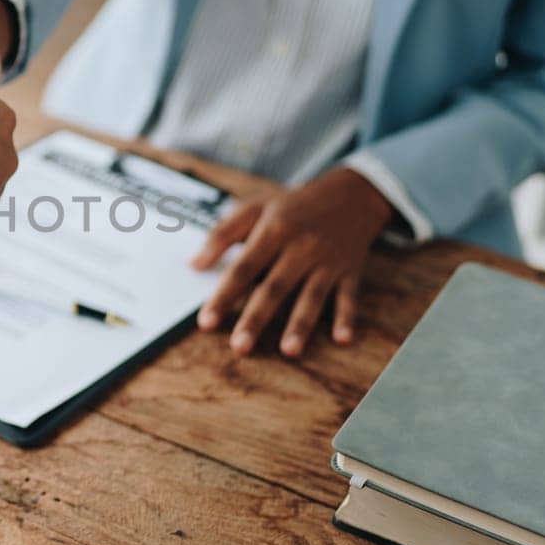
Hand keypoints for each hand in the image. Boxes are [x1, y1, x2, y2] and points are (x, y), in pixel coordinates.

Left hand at [191, 168, 394, 358]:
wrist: (349, 194)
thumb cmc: (292, 205)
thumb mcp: (255, 208)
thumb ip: (222, 235)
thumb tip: (194, 265)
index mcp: (273, 230)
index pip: (244, 268)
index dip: (224, 295)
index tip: (207, 322)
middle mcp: (301, 247)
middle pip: (275, 288)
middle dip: (256, 318)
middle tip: (240, 347)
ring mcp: (328, 261)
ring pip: (312, 296)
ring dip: (300, 324)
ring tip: (288, 351)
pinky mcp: (350, 271)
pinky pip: (349, 297)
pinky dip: (347, 318)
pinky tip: (342, 339)